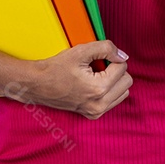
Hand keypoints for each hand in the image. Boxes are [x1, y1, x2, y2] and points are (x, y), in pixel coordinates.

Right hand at [7, 41, 131, 119]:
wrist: (37, 85)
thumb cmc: (56, 68)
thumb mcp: (81, 51)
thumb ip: (106, 48)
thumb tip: (123, 55)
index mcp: (98, 89)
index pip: (122, 67)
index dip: (111, 58)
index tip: (96, 59)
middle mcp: (99, 104)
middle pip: (127, 81)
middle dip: (115, 70)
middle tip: (97, 67)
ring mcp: (96, 112)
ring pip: (123, 92)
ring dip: (114, 81)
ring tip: (95, 76)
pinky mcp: (93, 115)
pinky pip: (114, 101)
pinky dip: (109, 91)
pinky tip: (93, 84)